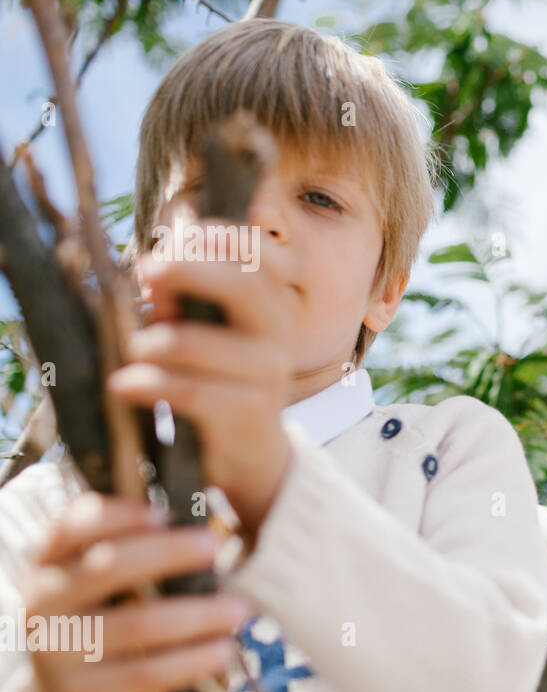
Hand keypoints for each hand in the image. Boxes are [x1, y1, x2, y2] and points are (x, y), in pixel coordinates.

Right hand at [5, 493, 251, 691]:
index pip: (74, 525)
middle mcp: (43, 600)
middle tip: (216, 546)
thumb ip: (133, 552)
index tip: (166, 513)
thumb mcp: (98, 582)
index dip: (119, 515)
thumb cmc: (102, 618)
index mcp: (49, 561)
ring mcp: (56, 649)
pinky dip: (193, 660)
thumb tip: (208, 530)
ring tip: (241, 609)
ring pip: (138, 624)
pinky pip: (146, 673)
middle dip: (169, 553)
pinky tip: (225, 650)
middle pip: (108, 567)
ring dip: (199, 614)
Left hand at [107, 219, 293, 532]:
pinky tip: (123, 386)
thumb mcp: (203, 331)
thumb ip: (182, 299)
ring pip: (206, 343)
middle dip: (192, 270)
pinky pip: (193, 392)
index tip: (177, 236)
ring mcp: (269, 376)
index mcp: (270, 306)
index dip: (223, 237)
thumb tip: (151, 271)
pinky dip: (151, 385)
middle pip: (248, 286)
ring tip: (134, 350)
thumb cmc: (218, 381)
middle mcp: (278, 335)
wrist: (252, 455)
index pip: (261, 256)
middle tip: (147, 271)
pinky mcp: (249, 416)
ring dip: (157, 341)